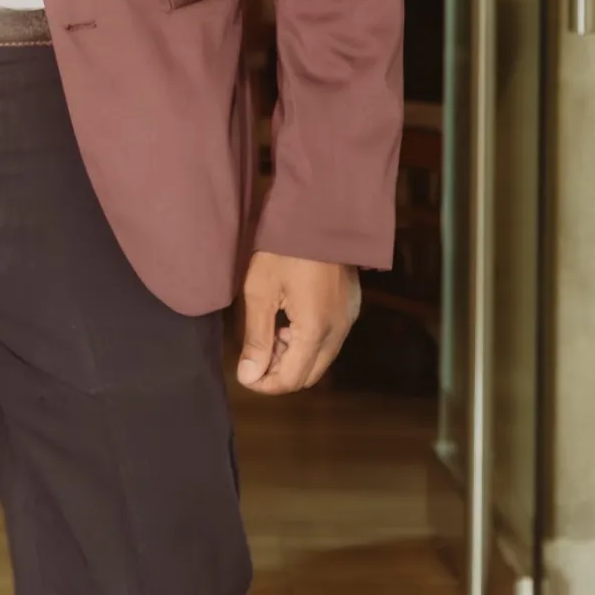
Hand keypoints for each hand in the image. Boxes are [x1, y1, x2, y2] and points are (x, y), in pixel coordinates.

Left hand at [235, 252, 361, 395]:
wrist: (320, 211)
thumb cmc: (284, 247)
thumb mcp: (260, 290)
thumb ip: (256, 337)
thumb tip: (249, 376)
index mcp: (316, 330)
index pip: (291, 379)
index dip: (264, 384)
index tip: (244, 373)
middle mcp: (339, 330)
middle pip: (309, 375)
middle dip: (279, 372)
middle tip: (255, 354)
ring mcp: (348, 318)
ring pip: (321, 358)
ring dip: (294, 357)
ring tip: (269, 334)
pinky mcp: (350, 306)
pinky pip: (330, 339)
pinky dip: (308, 342)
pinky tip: (288, 321)